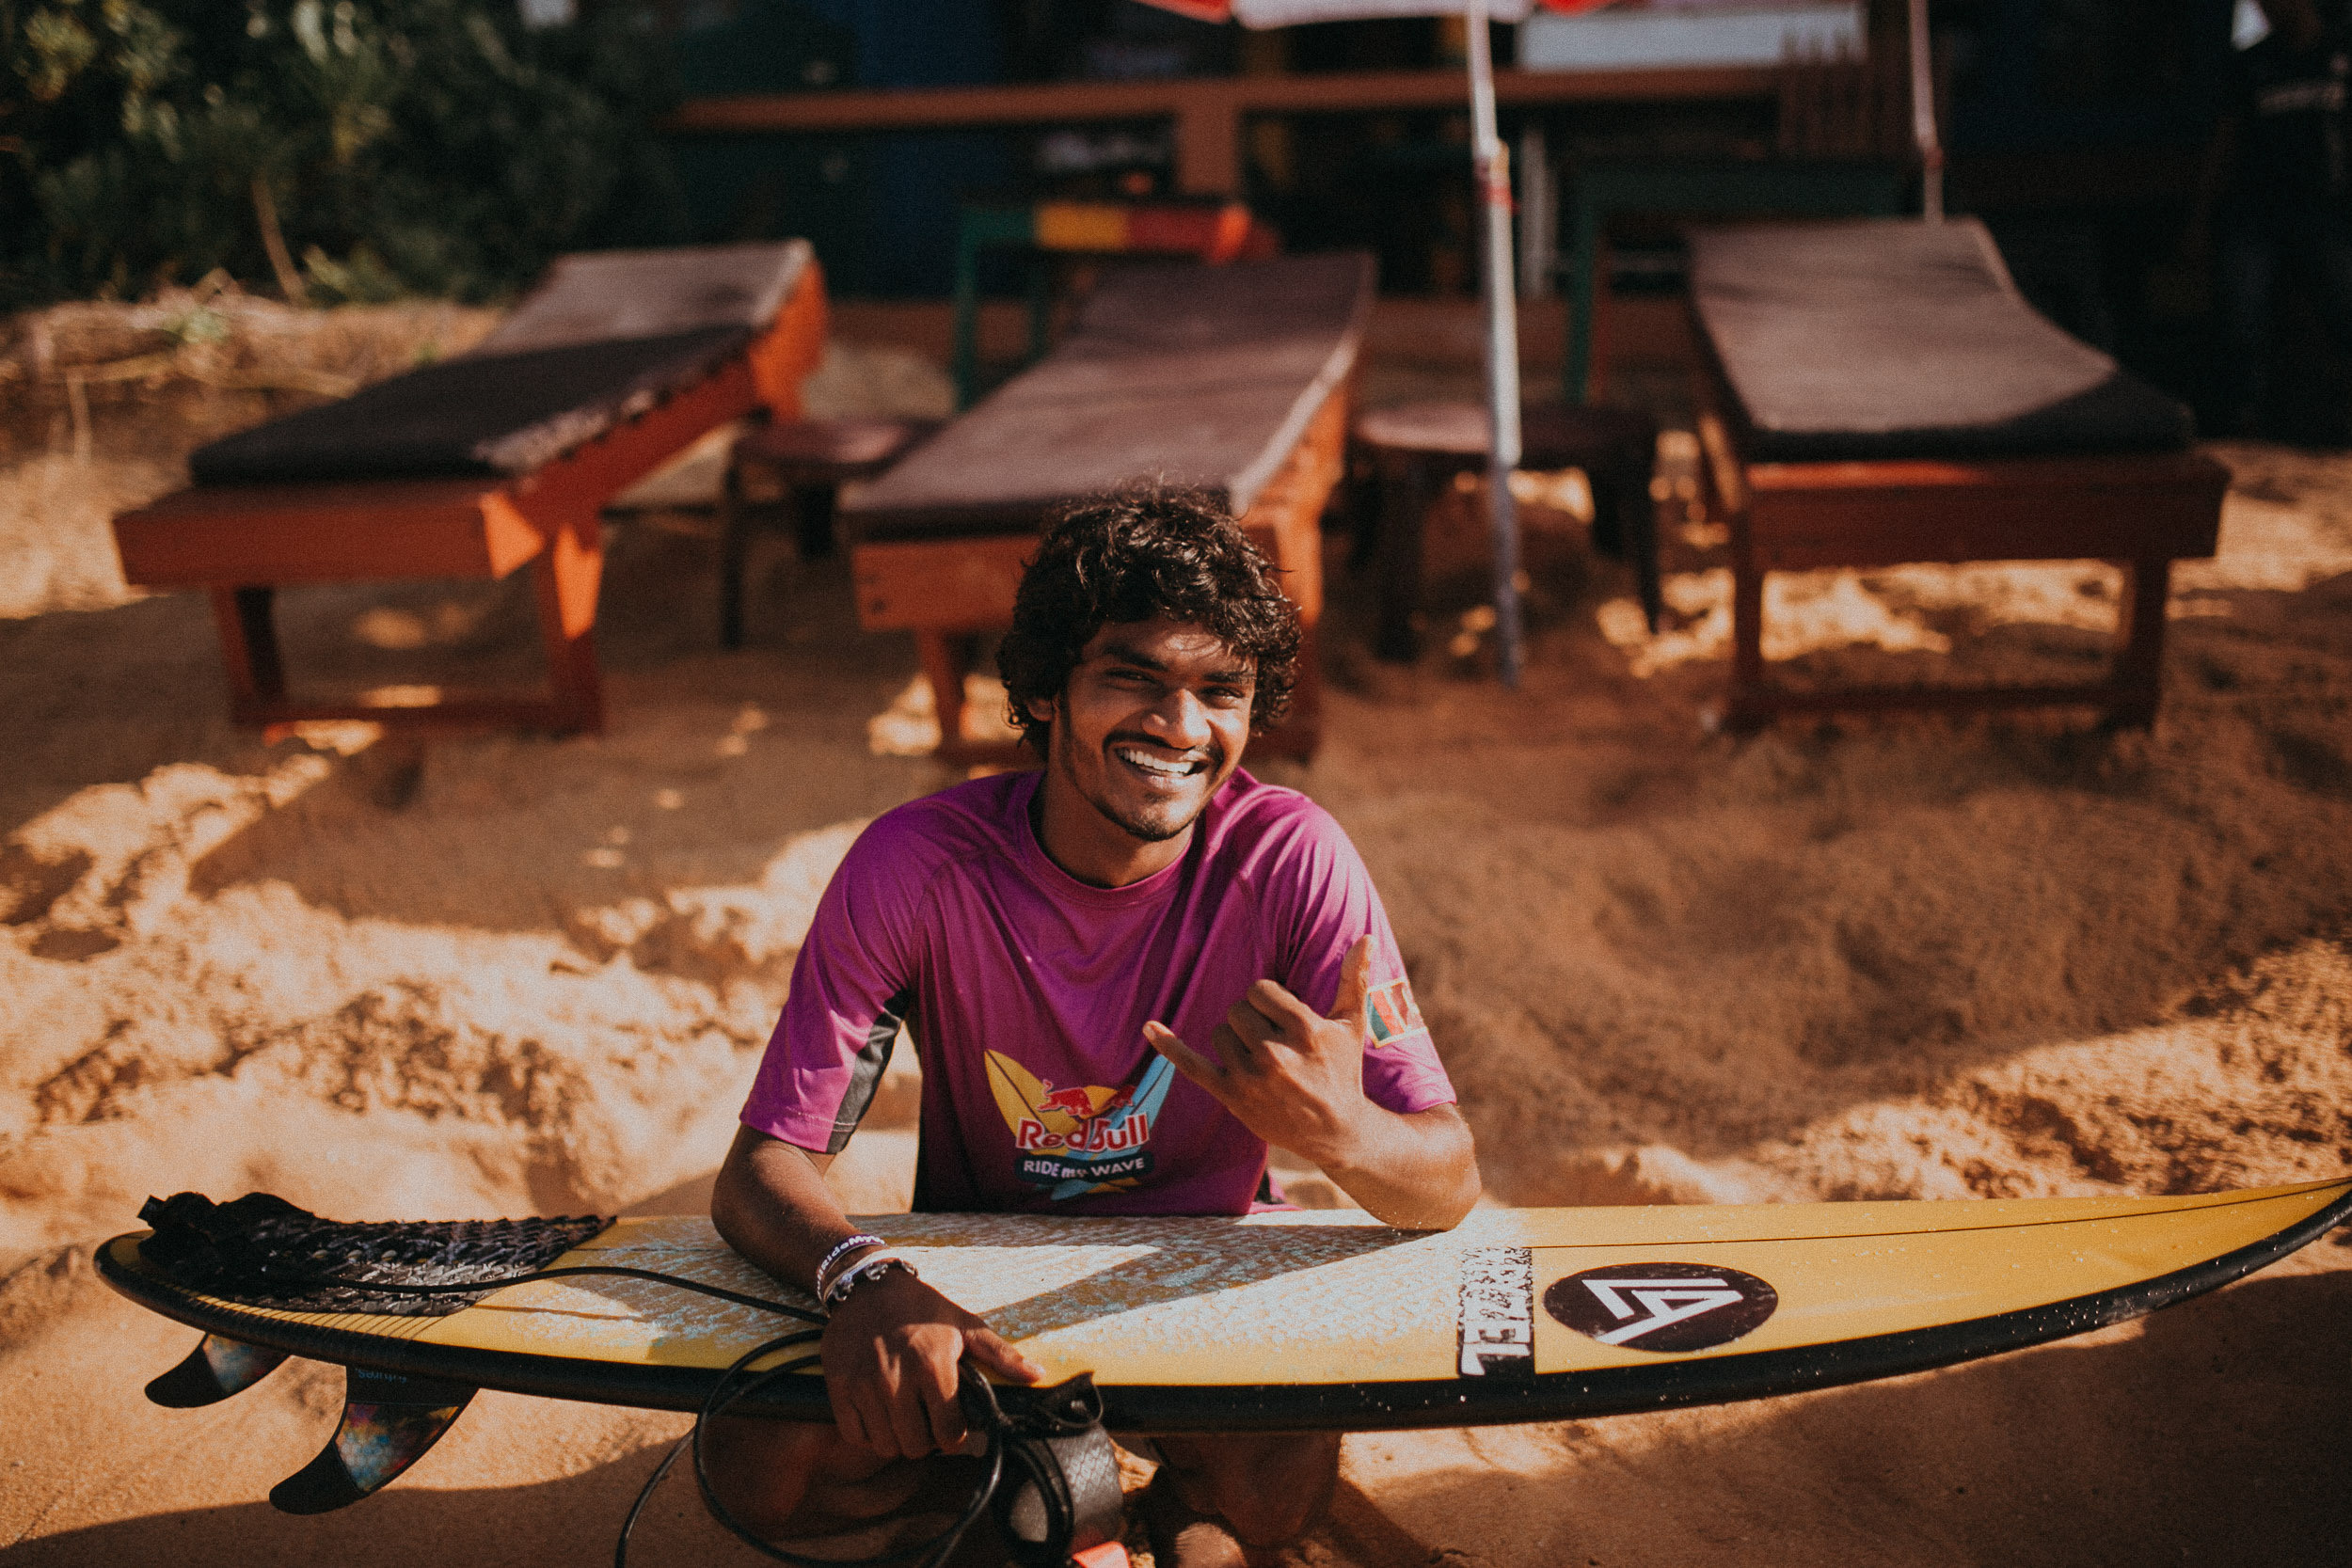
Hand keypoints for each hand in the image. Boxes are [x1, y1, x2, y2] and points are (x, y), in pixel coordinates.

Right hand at [822, 1269, 1040, 1458]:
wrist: (867, 1286)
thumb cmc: (922, 1309)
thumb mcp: (964, 1325)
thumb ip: (1000, 1355)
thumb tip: (1037, 1375)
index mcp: (932, 1364)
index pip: (950, 1433)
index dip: (955, 1437)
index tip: (952, 1429)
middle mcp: (896, 1378)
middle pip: (915, 1445)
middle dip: (925, 1441)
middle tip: (926, 1424)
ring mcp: (864, 1384)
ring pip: (885, 1445)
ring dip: (897, 1439)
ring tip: (903, 1419)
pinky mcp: (838, 1386)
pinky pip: (854, 1435)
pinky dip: (868, 1434)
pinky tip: (878, 1414)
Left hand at [1142, 934, 1374, 1167]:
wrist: (1337, 1131)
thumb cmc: (1343, 1071)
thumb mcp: (1351, 1024)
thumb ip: (1356, 978)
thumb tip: (1366, 937)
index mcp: (1304, 1030)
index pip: (1260, 990)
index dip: (1270, 1001)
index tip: (1284, 1019)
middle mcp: (1276, 1053)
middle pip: (1237, 1009)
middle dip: (1252, 1020)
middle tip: (1276, 1043)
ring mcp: (1251, 1077)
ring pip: (1220, 1032)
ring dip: (1235, 1040)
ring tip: (1263, 1060)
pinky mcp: (1232, 1097)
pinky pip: (1192, 1066)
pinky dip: (1169, 1047)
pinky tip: (1148, 1027)